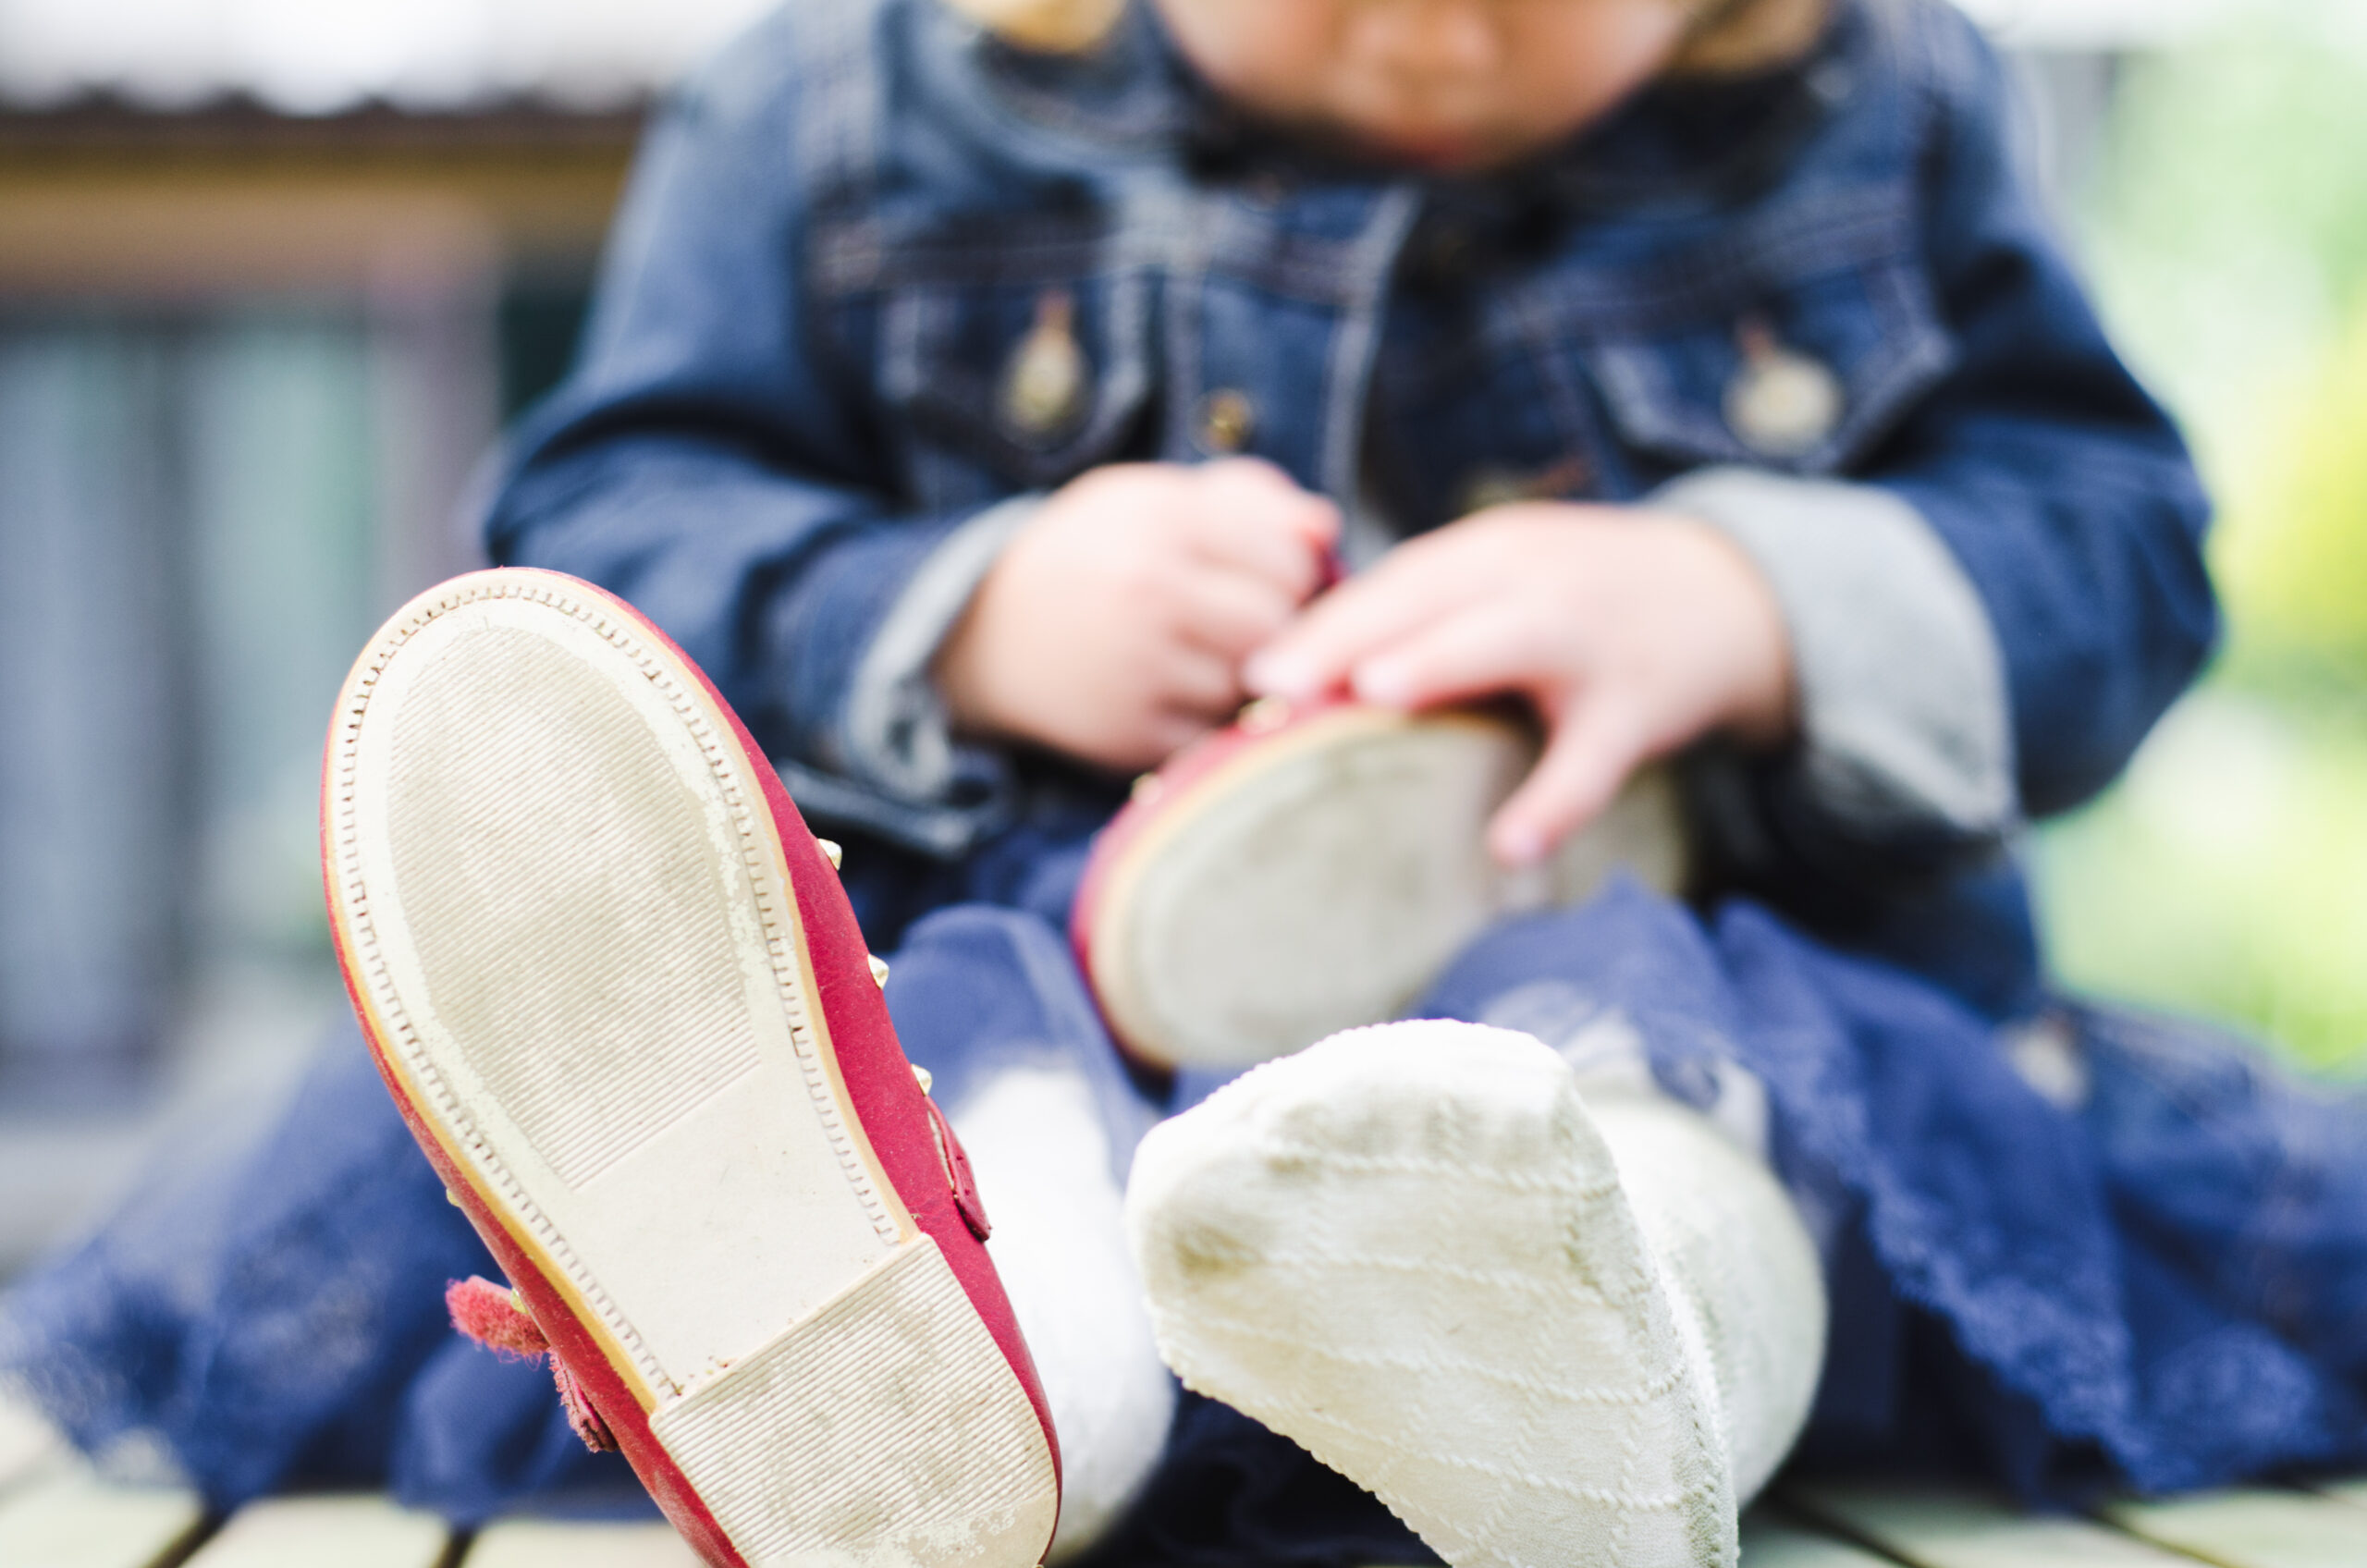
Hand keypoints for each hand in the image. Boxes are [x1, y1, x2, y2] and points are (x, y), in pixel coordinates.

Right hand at [937, 460, 1338, 771]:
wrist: (982, 631)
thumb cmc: (1093, 555)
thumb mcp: (1152, 500)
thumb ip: (1246, 499)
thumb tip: (1325, 529)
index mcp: (1162, 519)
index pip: (1289, 560)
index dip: (1293, 574)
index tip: (1267, 579)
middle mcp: (1148, 591)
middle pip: (1276, 627)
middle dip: (1275, 629)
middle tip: (1244, 625)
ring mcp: (1137, 668)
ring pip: (1250, 685)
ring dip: (1243, 678)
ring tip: (1206, 656)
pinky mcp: (1128, 735)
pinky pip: (1213, 737)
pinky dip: (1208, 722)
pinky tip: (1177, 694)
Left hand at [1244, 503, 1794, 864]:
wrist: (1726, 591)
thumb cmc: (1578, 600)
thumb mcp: (1503, 582)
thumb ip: (1418, 620)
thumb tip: (1297, 687)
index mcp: (1486, 555)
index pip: (1393, 582)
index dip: (1323, 623)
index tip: (1254, 674)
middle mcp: (1531, 580)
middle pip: (1432, 596)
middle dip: (1353, 633)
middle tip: (1276, 683)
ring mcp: (1588, 637)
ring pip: (1511, 640)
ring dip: (1442, 660)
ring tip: (1377, 695)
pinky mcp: (1641, 704)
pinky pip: (1593, 756)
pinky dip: (1554, 800)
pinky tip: (1509, 846)